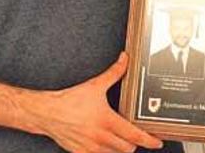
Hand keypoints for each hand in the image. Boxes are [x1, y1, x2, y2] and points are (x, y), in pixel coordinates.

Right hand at [23, 52, 162, 152]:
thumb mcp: (95, 85)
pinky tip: (106, 144)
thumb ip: (114, 72)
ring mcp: (91, 148)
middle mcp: (100, 137)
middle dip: (134, 144)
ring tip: (122, 140)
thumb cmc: (69, 101)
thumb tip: (124, 59)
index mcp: (107, 121)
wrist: (47, 113)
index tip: (157, 142)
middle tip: (137, 136)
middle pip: (127, 149)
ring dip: (121, 149)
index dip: (149, 140)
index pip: (134, 135)